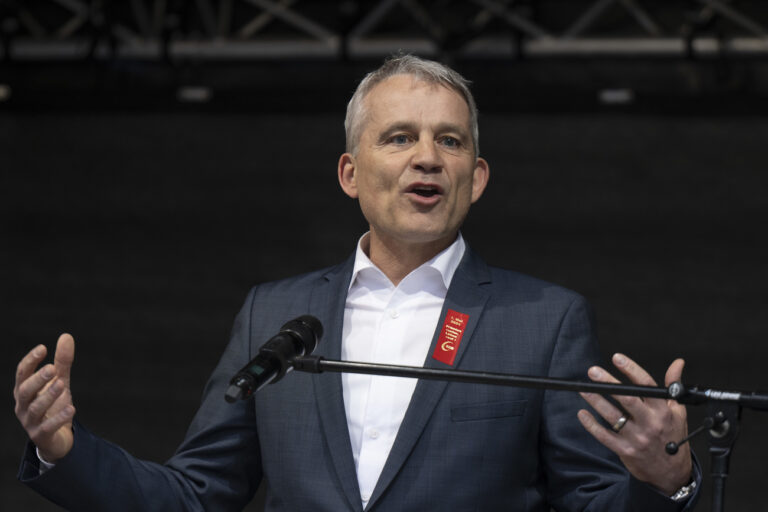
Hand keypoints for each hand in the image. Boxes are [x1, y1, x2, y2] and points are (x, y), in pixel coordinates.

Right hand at [14, 334, 75, 461]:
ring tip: (62, 384)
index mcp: (24, 390)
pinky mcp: (40, 435)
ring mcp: (30, 422)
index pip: (22, 373)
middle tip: (52, 368)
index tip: (43, 348)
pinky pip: (48, 427)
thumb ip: (62, 362)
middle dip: (37, 379)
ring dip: (48, 396)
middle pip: (24, 391)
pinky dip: (59, 417)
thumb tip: (66, 336)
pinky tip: (72, 408)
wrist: (57, 438)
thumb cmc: (54, 406)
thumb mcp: (60, 382)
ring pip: (35, 408)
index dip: (30, 361)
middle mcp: (22, 405)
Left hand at [577, 353, 691, 495]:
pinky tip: (582, 413)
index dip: (632, 370)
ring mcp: (637, 438)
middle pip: (627, 399)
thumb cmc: (673, 437)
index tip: (617, 358)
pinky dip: (591, 425)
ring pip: (613, 416)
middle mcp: (650, 423)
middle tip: (593, 372)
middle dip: (608, 383)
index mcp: (663, 411)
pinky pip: (604, 436)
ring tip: (583, 389)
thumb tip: (677, 363)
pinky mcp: (625, 450)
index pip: (647, 386)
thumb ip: (673, 386)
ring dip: (596, 401)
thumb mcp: (678, 411)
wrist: (672, 473)